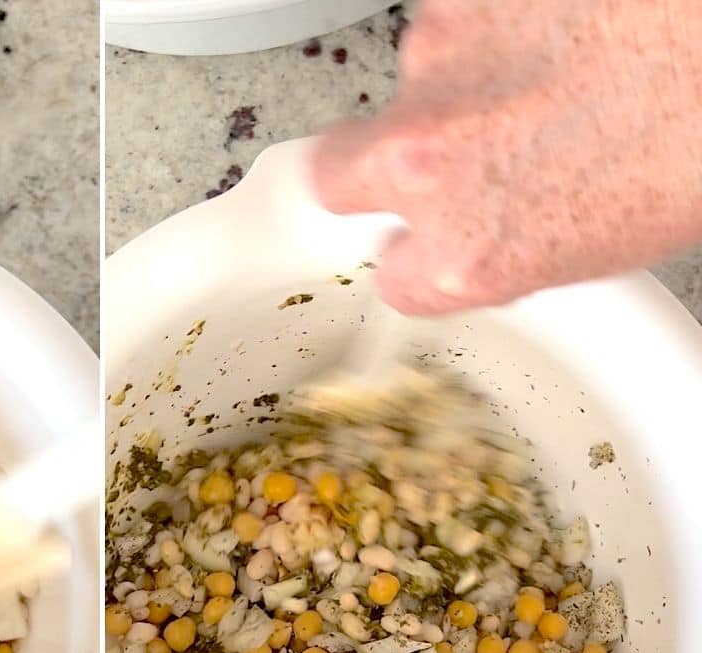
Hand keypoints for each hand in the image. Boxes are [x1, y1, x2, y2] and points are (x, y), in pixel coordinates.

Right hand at [313, 0, 701, 313]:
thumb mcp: (604, 244)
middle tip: (441, 154)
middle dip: (369, 172)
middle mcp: (431, 163)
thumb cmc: (701, 135)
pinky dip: (503, 18)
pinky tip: (568, 22)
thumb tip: (493, 229)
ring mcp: (441, 58)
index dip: (417, 253)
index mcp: (469, 253)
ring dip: (463, 79)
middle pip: (336, 174)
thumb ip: (508, 244)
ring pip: (413, 80)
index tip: (432, 239)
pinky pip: (459, 10)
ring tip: (560, 66)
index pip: (394, 277)